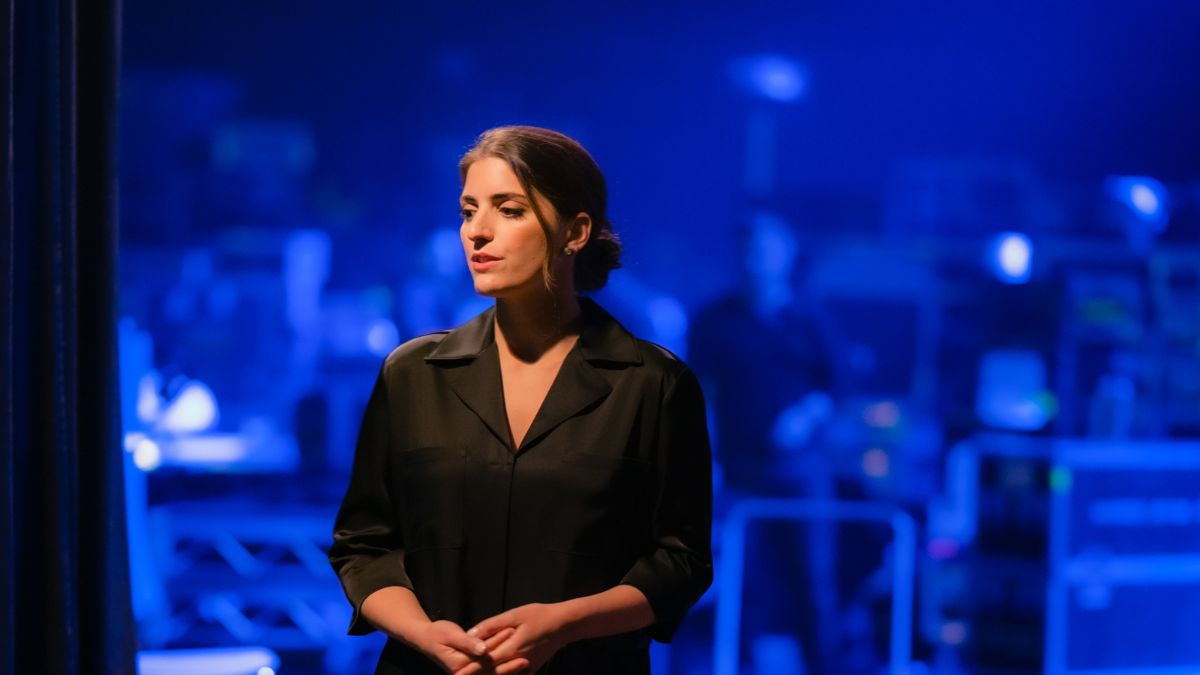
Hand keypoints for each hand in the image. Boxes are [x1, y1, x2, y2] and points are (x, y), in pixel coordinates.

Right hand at [413, 619, 529, 673]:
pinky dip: (501, 671)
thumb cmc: (437, 633)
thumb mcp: (451, 635)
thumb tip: (483, 650)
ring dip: (507, 671)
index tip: (517, 651)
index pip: (484, 662)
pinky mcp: (472, 671)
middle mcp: (464, 674)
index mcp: (459, 666)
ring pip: (491, 674)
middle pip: (490, 671)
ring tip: (525, 665)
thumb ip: (468, 642)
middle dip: (508, 667)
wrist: (426, 639)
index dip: (501, 656)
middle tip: (526, 660)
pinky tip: (516, 670)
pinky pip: (488, 672)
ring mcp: (468, 674)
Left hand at [462, 603, 572, 673]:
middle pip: (492, 673)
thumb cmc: (540, 615)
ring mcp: (526, 667)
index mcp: (512, 648)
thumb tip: (471, 633)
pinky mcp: (532, 668)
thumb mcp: (515, 614)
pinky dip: (504, 674)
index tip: (456, 674)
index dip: (469, 670)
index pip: (485, 662)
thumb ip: (492, 625)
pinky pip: (515, 674)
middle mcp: (518, 662)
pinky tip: (495, 673)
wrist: (565, 624)